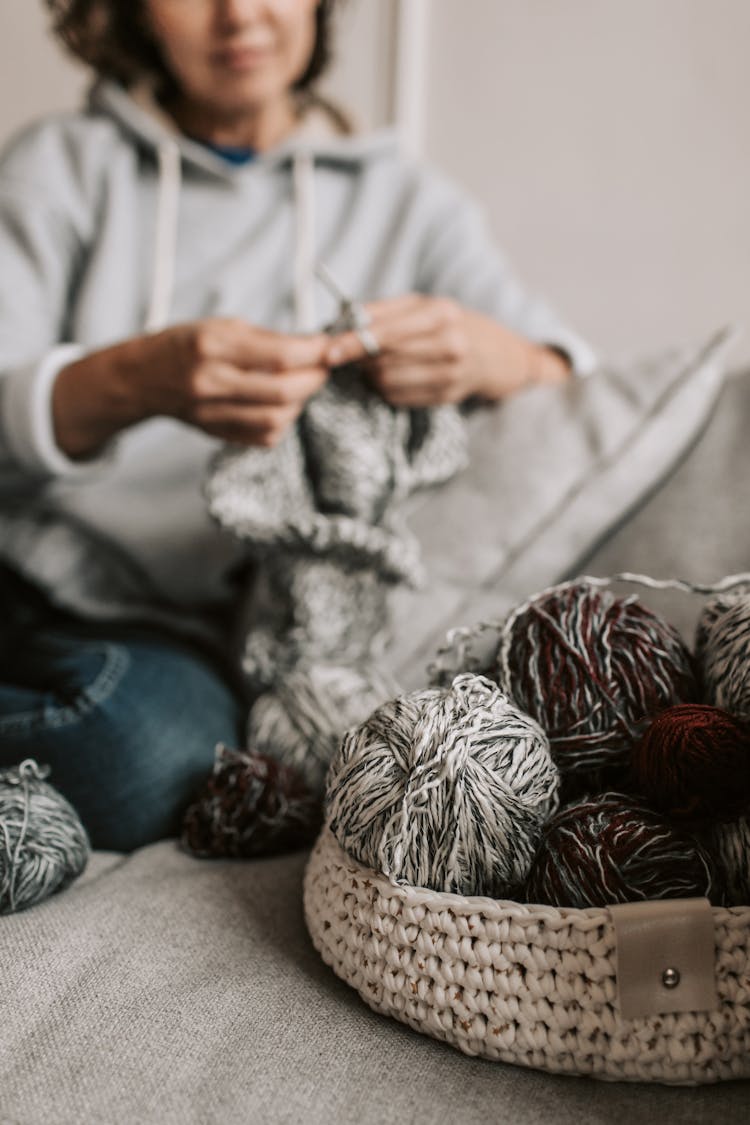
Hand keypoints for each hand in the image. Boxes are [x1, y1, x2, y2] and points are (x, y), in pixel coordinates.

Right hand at [53, 318, 330, 457]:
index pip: (280, 354)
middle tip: (322, 367)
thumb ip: (266, 338)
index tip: (327, 345)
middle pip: (283, 392)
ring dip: (301, 402)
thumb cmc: (185, 345)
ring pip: (277, 419)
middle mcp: (211, 382)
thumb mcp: (220, 326)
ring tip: (303, 385)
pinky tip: (282, 406)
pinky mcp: (216, 433)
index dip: (313, 352)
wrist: (143, 379)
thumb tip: (313, 347)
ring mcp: (212, 413)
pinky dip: (283, 422)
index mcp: (212, 345)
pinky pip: (264, 436)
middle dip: (314, 378)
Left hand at [326, 295, 569, 406]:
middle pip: (383, 360)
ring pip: (388, 382)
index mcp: (440, 313)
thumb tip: (342, 321)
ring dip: (372, 375)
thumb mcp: (423, 305)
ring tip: (378, 364)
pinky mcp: (446, 397)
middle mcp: (449, 344)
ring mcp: (450, 374)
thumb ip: (383, 311)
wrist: (498, 355)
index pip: (386, 332)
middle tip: (351, 354)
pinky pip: (399, 398)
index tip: (329, 352)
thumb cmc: (451, 324)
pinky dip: (387, 389)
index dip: (353, 343)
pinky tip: (397, 377)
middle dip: (361, 359)